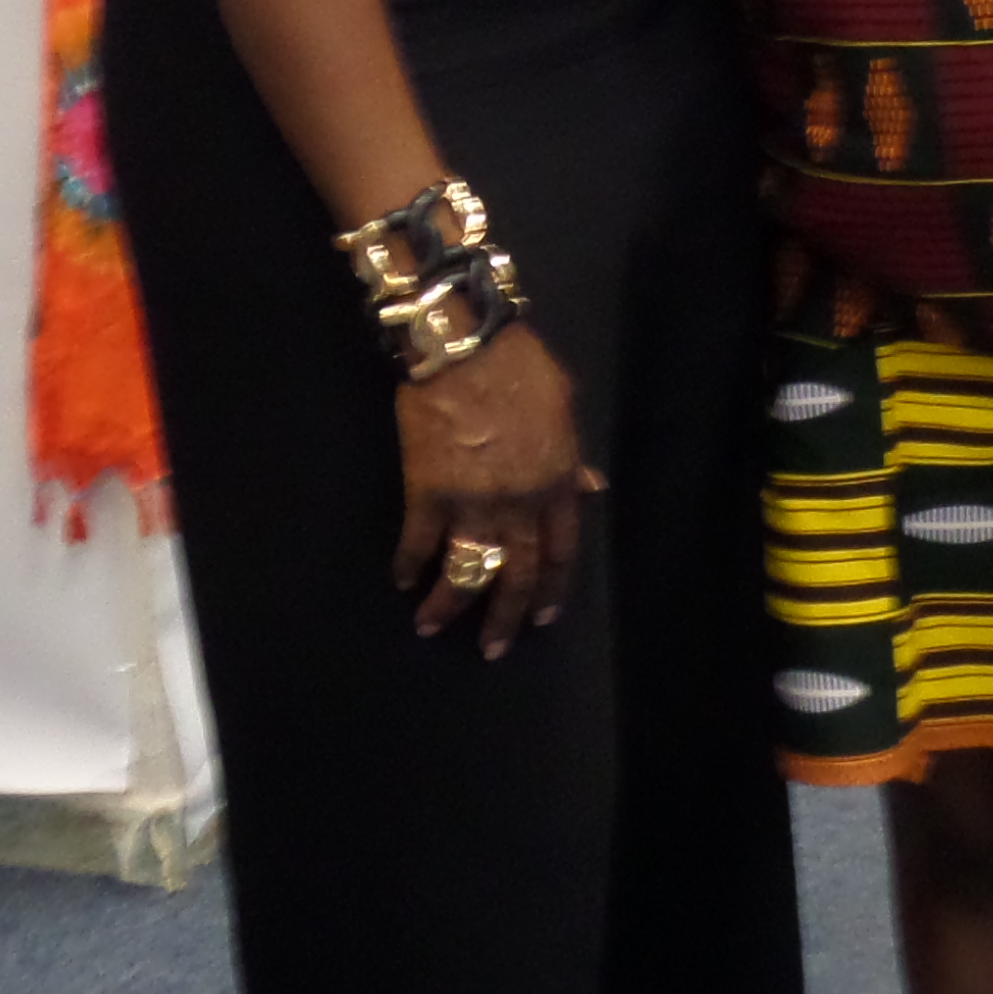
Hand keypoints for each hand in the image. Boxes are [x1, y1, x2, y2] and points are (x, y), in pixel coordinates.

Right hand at [391, 324, 598, 655]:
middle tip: (494, 648)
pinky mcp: (427, 492)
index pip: (560, 552)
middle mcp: (519, 504)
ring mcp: (472, 502)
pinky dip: (409, 563)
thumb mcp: (565, 406)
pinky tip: (401, 579)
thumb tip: (591, 487)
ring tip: (432, 627)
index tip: (541, 615)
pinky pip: (418, 541)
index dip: (550, 587)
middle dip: (504, 617)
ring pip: (466, 570)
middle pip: (515, 575)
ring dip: (449, 605)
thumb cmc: (520, 365)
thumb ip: (574, 456)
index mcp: (557, 482)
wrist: (465, 345)